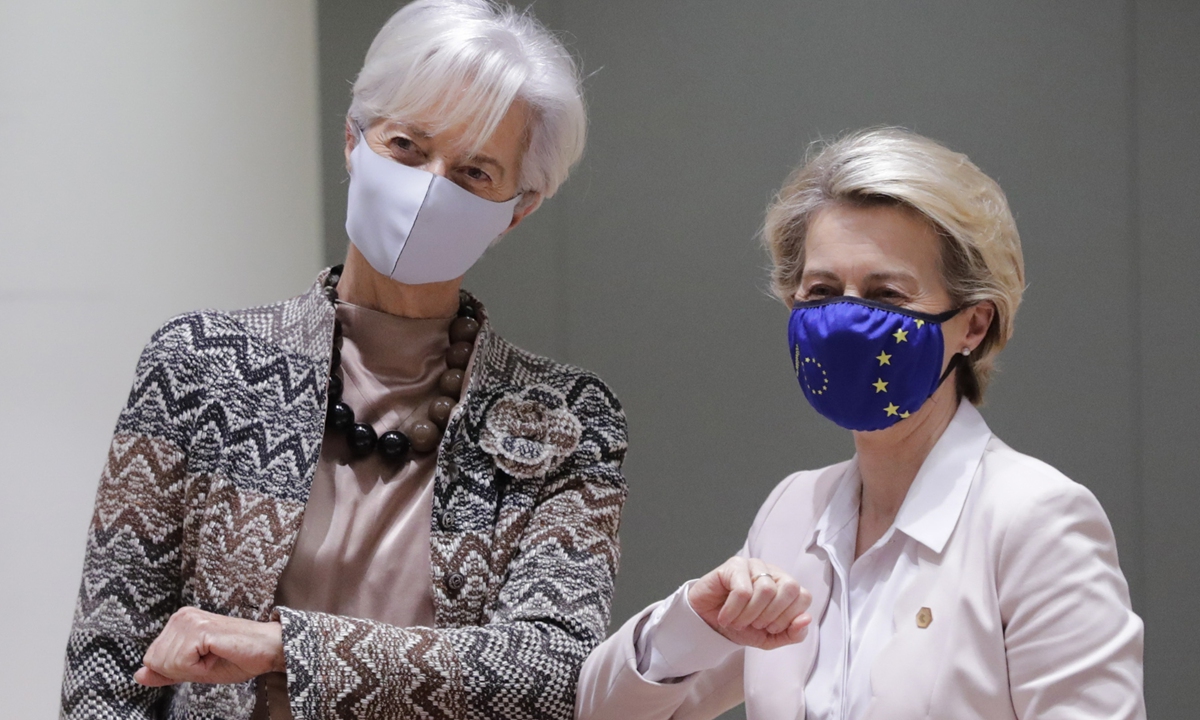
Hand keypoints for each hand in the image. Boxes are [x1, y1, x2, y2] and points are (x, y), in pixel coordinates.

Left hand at [133, 607, 284, 685]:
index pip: (152, 658)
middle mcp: (181, 616)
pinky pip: (181, 663)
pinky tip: (217, 655)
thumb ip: (166, 672)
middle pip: (156, 661)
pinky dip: (199, 669)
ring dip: (193, 669)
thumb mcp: (195, 670)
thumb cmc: (238, 657)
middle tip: (211, 658)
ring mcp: (190, 620)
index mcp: (178, 621)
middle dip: (183, 670)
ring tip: (215, 655)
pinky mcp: (200, 629)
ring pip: (167, 663)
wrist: (269, 650)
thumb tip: (138, 675)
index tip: (203, 660)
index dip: (177, 670)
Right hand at [687, 557, 811, 649]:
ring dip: (751, 615)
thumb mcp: (770, 637)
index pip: (804, 597)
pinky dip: (734, 610)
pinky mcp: (734, 565)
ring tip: (739, 622)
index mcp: (785, 586)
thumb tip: (806, 619)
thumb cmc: (741, 626)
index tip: (770, 628)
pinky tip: (726, 616)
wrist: (709, 625)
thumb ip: (792, 633)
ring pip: (766, 590)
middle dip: (772, 615)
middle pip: (790, 588)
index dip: (788, 618)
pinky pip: (742, 590)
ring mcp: (753, 565)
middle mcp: (772, 572)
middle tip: (755, 624)